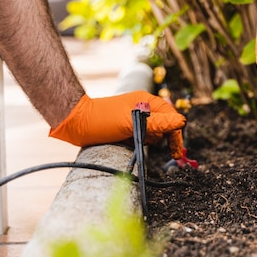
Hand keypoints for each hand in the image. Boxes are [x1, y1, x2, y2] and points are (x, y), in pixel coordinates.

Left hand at [49, 91, 185, 146]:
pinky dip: (144, 141)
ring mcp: (135, 117)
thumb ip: (158, 123)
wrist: (74, 122)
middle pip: (165, 124)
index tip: (176, 152)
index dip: (176, 134)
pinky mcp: (127, 126)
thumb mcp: (132, 122)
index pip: (171, 117)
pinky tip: (137, 145)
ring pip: (154, 131)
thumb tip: (182, 122)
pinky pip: (143, 134)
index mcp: (147, 101)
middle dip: (167, 138)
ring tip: (144, 145)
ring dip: (154, 140)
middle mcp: (143, 108)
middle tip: (172, 155)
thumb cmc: (102, 120)